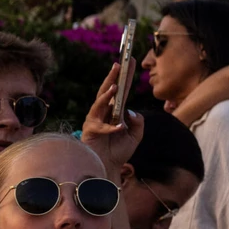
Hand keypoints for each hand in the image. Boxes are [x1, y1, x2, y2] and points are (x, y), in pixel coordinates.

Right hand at [80, 63, 144, 178]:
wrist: (109, 167)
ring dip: (106, 96)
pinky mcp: (89, 131)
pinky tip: (120, 127)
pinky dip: (111, 127)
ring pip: (99, 104)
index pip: (123, 91)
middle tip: (119, 64)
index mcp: (116, 111)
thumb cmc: (120, 151)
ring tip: (115, 87)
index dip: (127, 77)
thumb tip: (131, 112)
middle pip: (107, 91)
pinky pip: (100, 126)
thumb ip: (138, 122)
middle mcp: (104, 112)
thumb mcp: (136, 135)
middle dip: (113, 77)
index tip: (132, 61)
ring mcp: (95, 120)